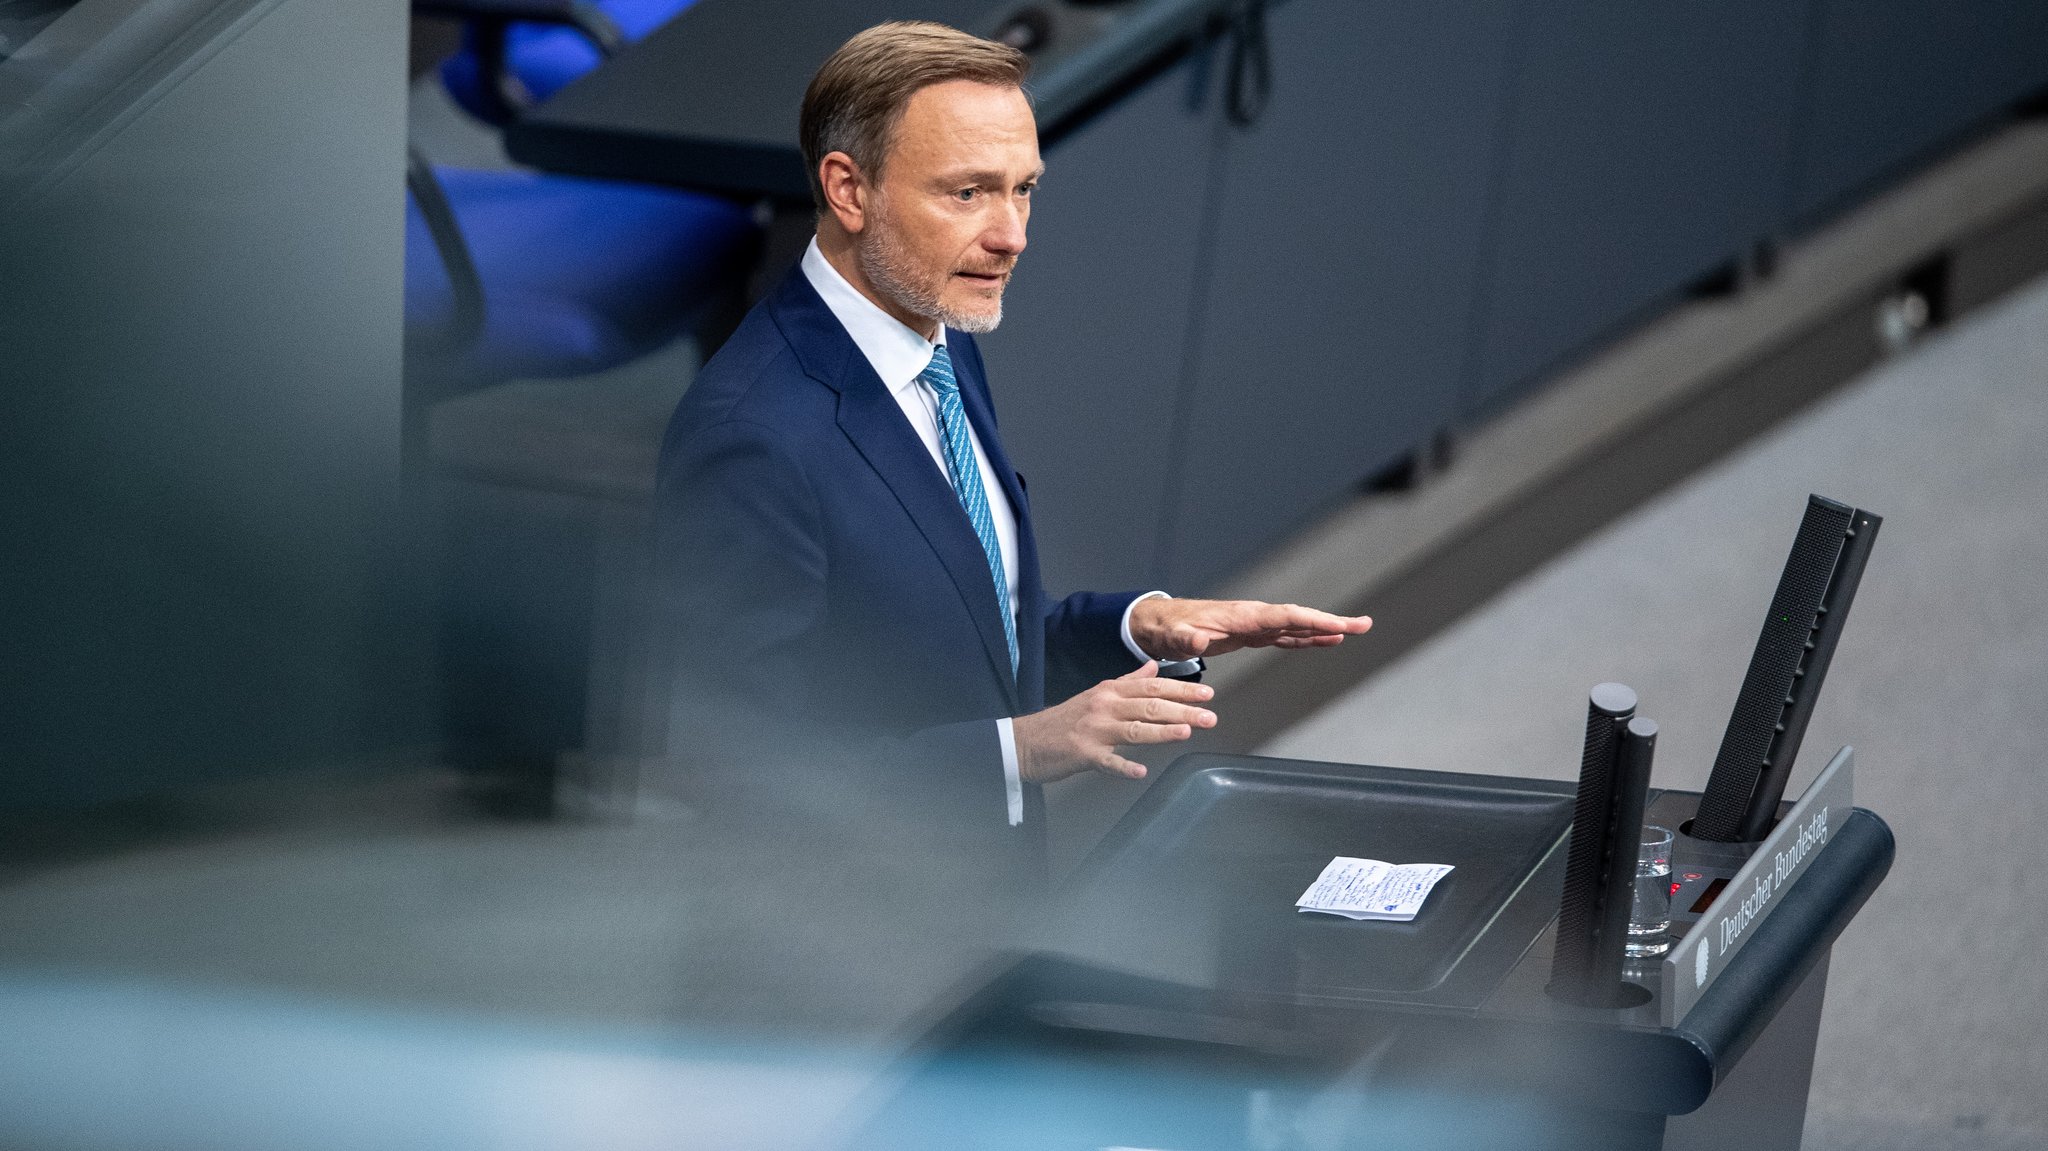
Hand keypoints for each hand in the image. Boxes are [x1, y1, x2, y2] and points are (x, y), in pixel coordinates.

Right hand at [1011, 662, 1216, 783]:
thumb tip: (1153, 667)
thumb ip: (1128, 681)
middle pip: (1148, 706)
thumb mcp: (1097, 693)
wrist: (1026, 741)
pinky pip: (1106, 761)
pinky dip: (1123, 766)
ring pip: (1133, 729)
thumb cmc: (1065, 720)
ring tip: (1186, 732)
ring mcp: (1094, 730)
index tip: (1206, 694)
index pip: (1151, 687)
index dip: (1180, 689)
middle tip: (1208, 716)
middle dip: (1182, 710)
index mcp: (1110, 691)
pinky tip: (1140, 771)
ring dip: (1161, 731)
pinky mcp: (1082, 754)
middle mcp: (1104, 706)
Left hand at [1128, 597, 1370, 661]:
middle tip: (1364, 625)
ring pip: (1297, 626)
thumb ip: (1185, 638)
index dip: (1314, 621)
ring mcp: (1254, 625)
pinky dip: (1307, 637)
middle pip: (1300, 618)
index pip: (1286, 617)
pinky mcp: (1251, 634)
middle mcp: (1254, 617)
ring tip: (1355, 631)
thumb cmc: (1168, 629)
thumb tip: (1197, 640)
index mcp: (1242, 615)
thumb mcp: (1173, 636)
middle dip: (1332, 622)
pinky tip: (1325, 641)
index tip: (1340, 627)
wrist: (1160, 624)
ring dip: (1325, 629)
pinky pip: (1286, 635)